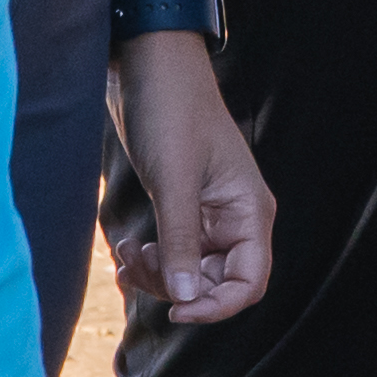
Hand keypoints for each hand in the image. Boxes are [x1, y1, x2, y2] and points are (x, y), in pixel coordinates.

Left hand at [107, 35, 273, 330]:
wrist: (148, 66)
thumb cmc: (170, 110)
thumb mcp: (173, 180)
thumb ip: (180, 242)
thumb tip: (184, 299)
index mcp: (249, 210)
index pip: (250, 282)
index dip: (217, 306)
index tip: (176, 310)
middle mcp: (235, 217)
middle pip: (216, 283)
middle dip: (175, 287)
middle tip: (137, 267)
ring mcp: (208, 214)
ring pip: (189, 272)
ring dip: (157, 275)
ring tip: (126, 254)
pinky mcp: (183, 208)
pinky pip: (172, 253)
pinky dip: (150, 260)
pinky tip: (127, 250)